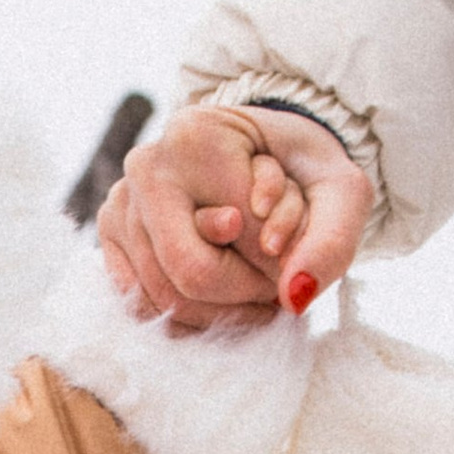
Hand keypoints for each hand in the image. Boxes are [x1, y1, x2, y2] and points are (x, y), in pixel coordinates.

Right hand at [100, 102, 371, 326]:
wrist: (272, 148)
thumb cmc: (306, 169)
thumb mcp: (343, 192)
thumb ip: (332, 242)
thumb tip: (294, 297)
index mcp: (193, 139)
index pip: (228, 247)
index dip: (266, 275)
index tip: (289, 251)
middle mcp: (145, 165)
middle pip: (187, 282)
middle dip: (242, 296)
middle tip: (275, 276)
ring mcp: (120, 200)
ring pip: (162, 301)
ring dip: (221, 308)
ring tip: (254, 278)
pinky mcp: (110, 232)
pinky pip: (141, 303)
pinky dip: (187, 313)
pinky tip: (220, 293)